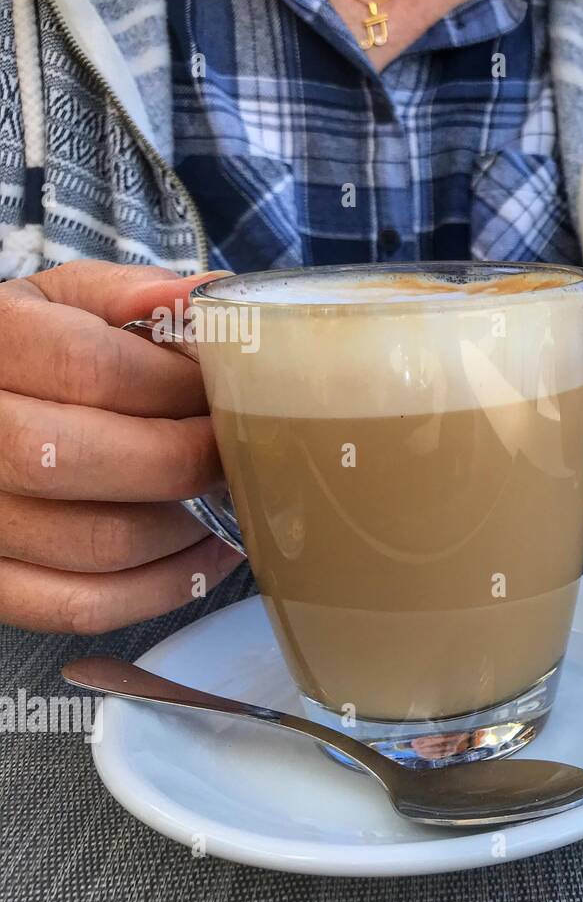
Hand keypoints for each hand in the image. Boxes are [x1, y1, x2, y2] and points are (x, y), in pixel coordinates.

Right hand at [0, 262, 241, 632]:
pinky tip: (206, 554)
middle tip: (232, 454)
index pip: (92, 369)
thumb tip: (211, 299)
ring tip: (227, 502)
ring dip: (187, 529)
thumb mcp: (63, 302)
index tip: (226, 393)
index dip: (180, 388)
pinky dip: (163, 588)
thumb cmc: (32, 352)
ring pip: (96, 543)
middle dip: (187, 461)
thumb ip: (133, 296)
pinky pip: (82, 606)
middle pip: (86, 460)